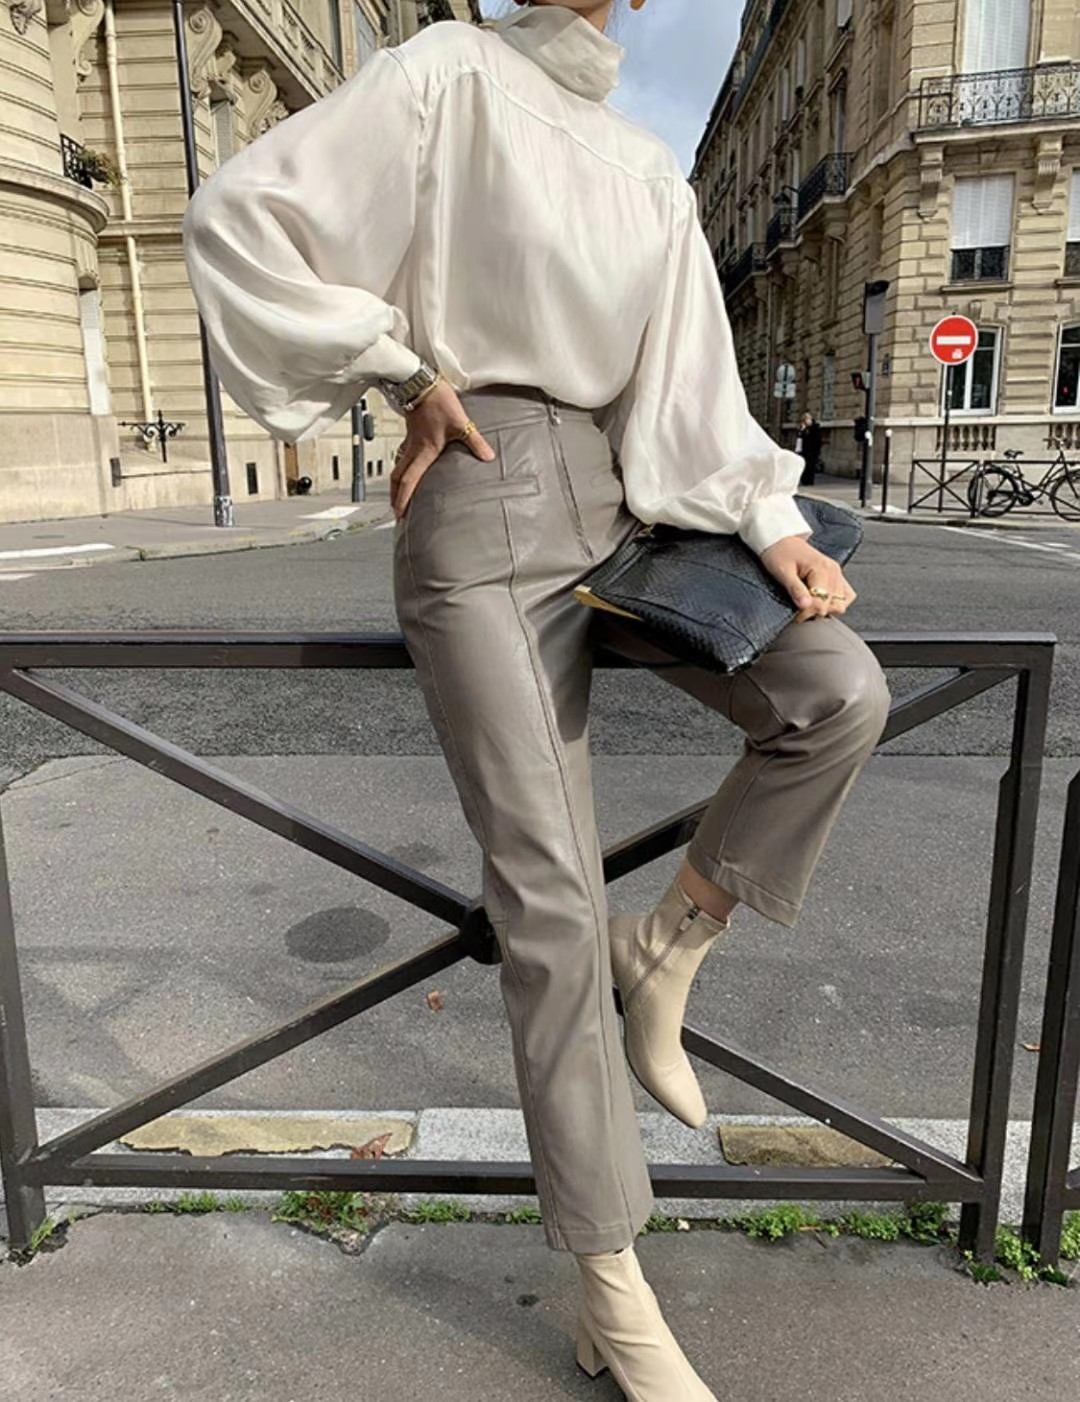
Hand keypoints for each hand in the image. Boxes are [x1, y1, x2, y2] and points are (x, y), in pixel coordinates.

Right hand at [390, 379, 496, 517]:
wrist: (421, 382)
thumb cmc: (438, 401)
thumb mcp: (460, 422)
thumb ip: (475, 442)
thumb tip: (487, 457)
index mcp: (424, 451)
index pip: (409, 479)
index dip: (403, 498)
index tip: (399, 513)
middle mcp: (413, 449)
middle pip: (398, 478)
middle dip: (395, 496)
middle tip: (395, 511)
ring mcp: (410, 441)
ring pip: (398, 467)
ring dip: (397, 483)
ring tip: (399, 495)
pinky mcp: (411, 433)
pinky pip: (403, 455)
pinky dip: (402, 467)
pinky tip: (408, 468)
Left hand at [759, 535, 856, 621]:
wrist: (780, 540)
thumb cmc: (779, 553)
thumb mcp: (783, 572)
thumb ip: (796, 590)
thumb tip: (805, 606)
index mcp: (822, 568)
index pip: (821, 603)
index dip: (806, 613)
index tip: (795, 614)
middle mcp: (833, 571)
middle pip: (834, 606)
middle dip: (815, 611)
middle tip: (800, 607)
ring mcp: (837, 573)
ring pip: (842, 603)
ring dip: (826, 608)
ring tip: (809, 604)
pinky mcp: (836, 576)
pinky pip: (846, 596)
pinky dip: (834, 603)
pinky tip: (820, 601)